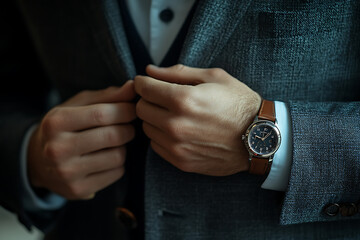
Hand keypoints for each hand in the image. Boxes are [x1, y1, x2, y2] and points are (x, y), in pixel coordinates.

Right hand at [27, 81, 135, 199]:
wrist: (38, 161)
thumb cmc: (66, 127)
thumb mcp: (79, 105)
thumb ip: (107, 96)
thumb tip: (133, 87)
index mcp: (56, 123)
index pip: (102, 114)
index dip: (126, 110)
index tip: (133, 109)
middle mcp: (58, 149)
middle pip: (112, 136)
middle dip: (128, 128)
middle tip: (127, 126)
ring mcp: (67, 173)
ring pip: (118, 156)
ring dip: (124, 147)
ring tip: (115, 143)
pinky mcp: (78, 190)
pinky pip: (117, 173)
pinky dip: (119, 163)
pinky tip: (108, 158)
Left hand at [134, 64, 260, 175]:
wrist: (259, 137)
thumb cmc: (238, 103)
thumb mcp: (213, 77)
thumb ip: (178, 72)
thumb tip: (150, 70)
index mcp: (183, 100)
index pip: (143, 88)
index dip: (143, 82)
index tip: (148, 82)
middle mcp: (176, 125)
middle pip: (140, 109)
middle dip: (148, 100)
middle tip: (163, 97)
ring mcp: (177, 146)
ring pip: (146, 128)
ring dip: (154, 119)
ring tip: (173, 115)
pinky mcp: (181, 162)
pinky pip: (156, 146)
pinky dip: (161, 136)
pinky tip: (179, 131)